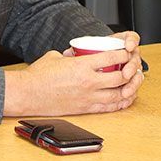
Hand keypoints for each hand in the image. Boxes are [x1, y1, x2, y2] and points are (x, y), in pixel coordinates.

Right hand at [4, 31, 143, 115]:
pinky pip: (108, 107)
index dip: (123, 54)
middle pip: (120, 77)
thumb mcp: (55, 56)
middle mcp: (88, 82)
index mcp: (82, 66)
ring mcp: (88, 97)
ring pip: (118, 95)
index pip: (111, 57)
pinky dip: (119, 103)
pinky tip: (124, 99)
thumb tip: (74, 53)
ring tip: (132, 84)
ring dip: (128, 89)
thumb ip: (69, 55)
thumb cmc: (38, 75)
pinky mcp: (84, 109)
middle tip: (132, 67)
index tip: (126, 51)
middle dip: (130, 72)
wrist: (28, 94)